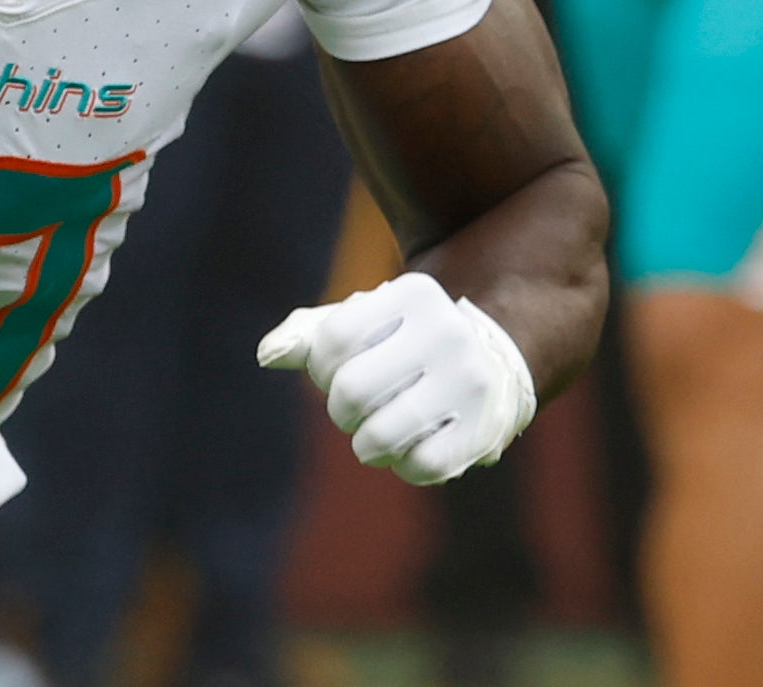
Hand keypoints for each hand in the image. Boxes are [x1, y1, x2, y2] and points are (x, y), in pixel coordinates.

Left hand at [258, 271, 534, 485]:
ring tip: (375, 436)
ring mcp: (470, 383)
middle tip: (355, 409)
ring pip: (380, 436)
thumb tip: (267, 354)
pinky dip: (403, 466)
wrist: (495, 361)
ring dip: (366, 445)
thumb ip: (312, 333)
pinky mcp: (483, 430)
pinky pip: (419, 467)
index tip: (338, 371)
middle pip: (352, 390)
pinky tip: (411, 448)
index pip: (333, 340)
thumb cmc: (408, 342)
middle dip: (342, 410)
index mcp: (415, 294)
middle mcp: (448, 332)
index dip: (322, 367)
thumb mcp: (367, 321)